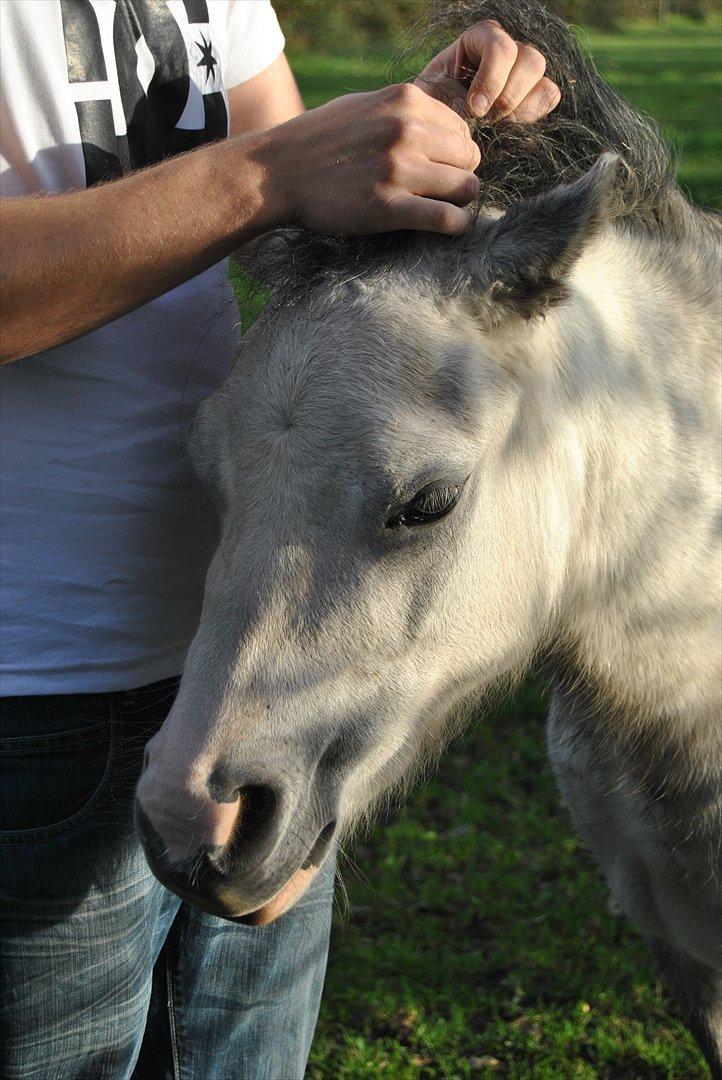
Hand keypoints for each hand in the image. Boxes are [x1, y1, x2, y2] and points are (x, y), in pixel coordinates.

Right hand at [266, 82, 480, 235]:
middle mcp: (407, 130)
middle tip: (438, 191)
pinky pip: (448, 219)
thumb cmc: (320, 140)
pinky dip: (456, 226)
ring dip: (459, 202)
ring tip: (442, 208)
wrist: (278, 172)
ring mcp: (400, 169)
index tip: (438, 167)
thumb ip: (405, 111)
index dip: (455, 151)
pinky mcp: (391, 208)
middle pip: (469, 158)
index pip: (462, 128)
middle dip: (459, 175)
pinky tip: (448, 228)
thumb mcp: (365, 105)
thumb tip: (443, 125)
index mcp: (405, 100)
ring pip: (466, 187)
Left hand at [417, 20, 560, 121]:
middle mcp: (505, 50)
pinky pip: (548, 96)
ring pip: (542, 79)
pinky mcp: (532, 94)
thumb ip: (454, 95)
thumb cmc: (432, 113)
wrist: (437, 131)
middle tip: (484, 117)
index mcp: (479, 38)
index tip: (473, 108)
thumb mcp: (432, 99)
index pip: (502, 46)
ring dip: (520, 106)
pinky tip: (507, 125)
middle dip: (508, 95)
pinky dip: (531, 113)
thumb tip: (481, 104)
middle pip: (531, 59)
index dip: (491, 79)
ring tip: (495, 123)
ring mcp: (521, 72)